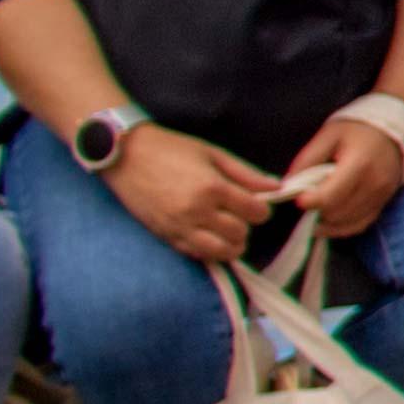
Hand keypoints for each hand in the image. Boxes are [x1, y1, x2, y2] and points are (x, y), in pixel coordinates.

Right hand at [109, 119, 281, 267]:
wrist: (126, 156)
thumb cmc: (171, 149)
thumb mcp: (213, 154)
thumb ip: (246, 174)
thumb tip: (277, 187)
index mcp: (213, 188)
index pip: (255, 213)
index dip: (261, 209)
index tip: (255, 203)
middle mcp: (197, 211)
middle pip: (240, 234)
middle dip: (245, 225)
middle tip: (239, 215)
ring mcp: (179, 227)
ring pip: (220, 252)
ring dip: (230, 244)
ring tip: (228, 230)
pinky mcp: (165, 236)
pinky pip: (196, 254)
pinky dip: (209, 250)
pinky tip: (209, 236)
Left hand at [280, 108, 403, 242]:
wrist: (392, 132)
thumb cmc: (356, 130)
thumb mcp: (328, 136)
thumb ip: (307, 160)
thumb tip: (286, 186)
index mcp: (360, 164)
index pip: (331, 195)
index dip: (311, 201)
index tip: (298, 201)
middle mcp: (374, 184)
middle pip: (336, 212)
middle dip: (316, 211)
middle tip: (304, 202)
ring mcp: (381, 196)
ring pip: (346, 222)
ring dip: (326, 221)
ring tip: (314, 210)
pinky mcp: (383, 204)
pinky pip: (359, 225)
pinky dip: (339, 228)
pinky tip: (326, 222)